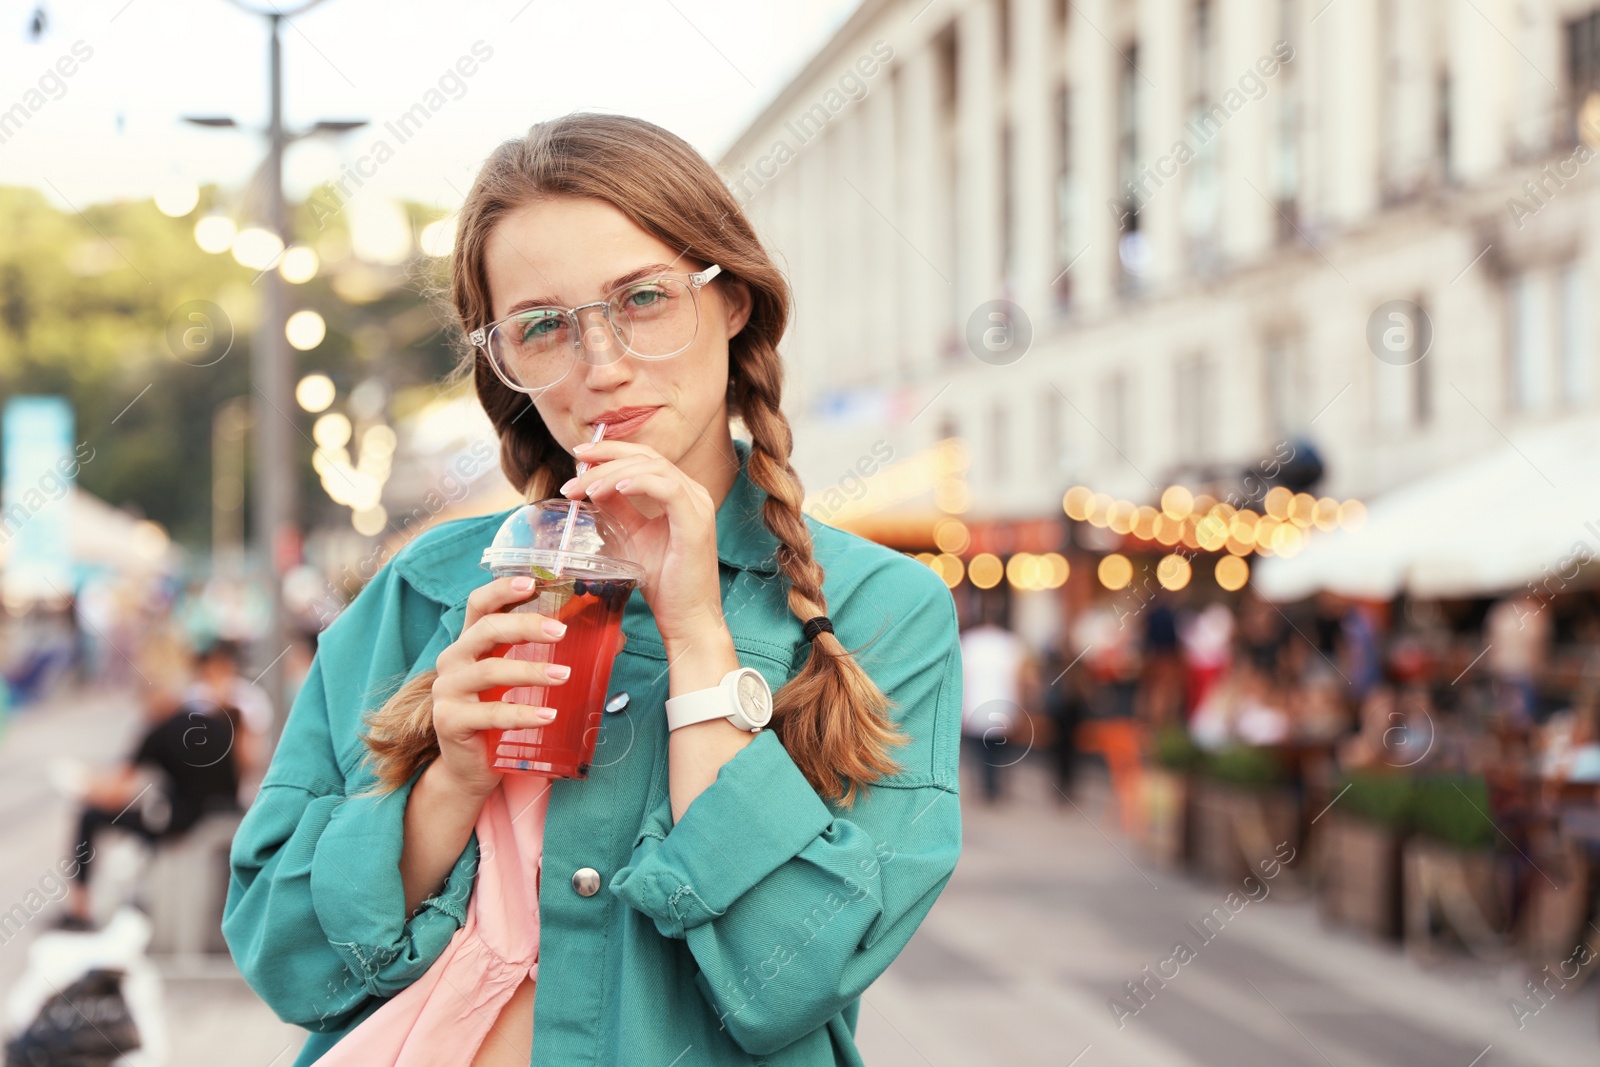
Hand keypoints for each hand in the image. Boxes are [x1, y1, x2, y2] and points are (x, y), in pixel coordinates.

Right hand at [428, 575, 573, 800]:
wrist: (472, 767)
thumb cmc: (502, 714)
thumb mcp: (525, 680)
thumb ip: (556, 656)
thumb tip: (615, 638)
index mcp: (470, 642)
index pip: (480, 604)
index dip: (503, 589)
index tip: (533, 583)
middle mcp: (453, 659)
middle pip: (486, 629)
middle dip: (526, 626)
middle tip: (561, 631)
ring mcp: (447, 690)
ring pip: (490, 670)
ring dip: (531, 670)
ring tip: (565, 675)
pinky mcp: (449, 721)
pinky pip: (490, 714)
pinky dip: (522, 713)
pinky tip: (549, 715)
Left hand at [560, 439, 725, 648]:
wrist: (686, 619)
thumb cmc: (664, 584)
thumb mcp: (631, 539)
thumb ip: (617, 511)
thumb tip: (590, 488)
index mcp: (680, 494)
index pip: (645, 457)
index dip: (611, 451)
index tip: (579, 456)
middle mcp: (694, 493)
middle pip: (647, 456)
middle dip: (606, 458)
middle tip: (574, 470)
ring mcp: (698, 506)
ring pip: (654, 468)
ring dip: (614, 473)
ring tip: (586, 488)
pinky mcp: (696, 524)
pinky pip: (668, 489)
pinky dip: (640, 483)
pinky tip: (616, 488)